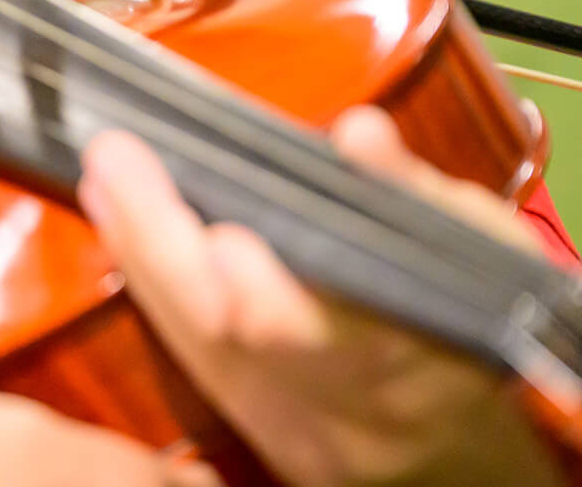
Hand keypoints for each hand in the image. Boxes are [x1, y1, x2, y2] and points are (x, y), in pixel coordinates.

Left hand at [79, 107, 563, 486]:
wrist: (451, 447)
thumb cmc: (465, 326)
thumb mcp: (477, 253)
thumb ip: (412, 196)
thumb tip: (361, 134)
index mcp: (406, 359)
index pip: (330, 337)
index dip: (272, 296)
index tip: (223, 234)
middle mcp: (338, 404)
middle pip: (237, 333)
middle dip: (166, 244)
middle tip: (116, 158)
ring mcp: (285, 422)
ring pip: (197, 340)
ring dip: (141, 250)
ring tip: (103, 173)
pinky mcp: (244, 422)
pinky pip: (185, 350)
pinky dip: (147, 279)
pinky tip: (114, 217)